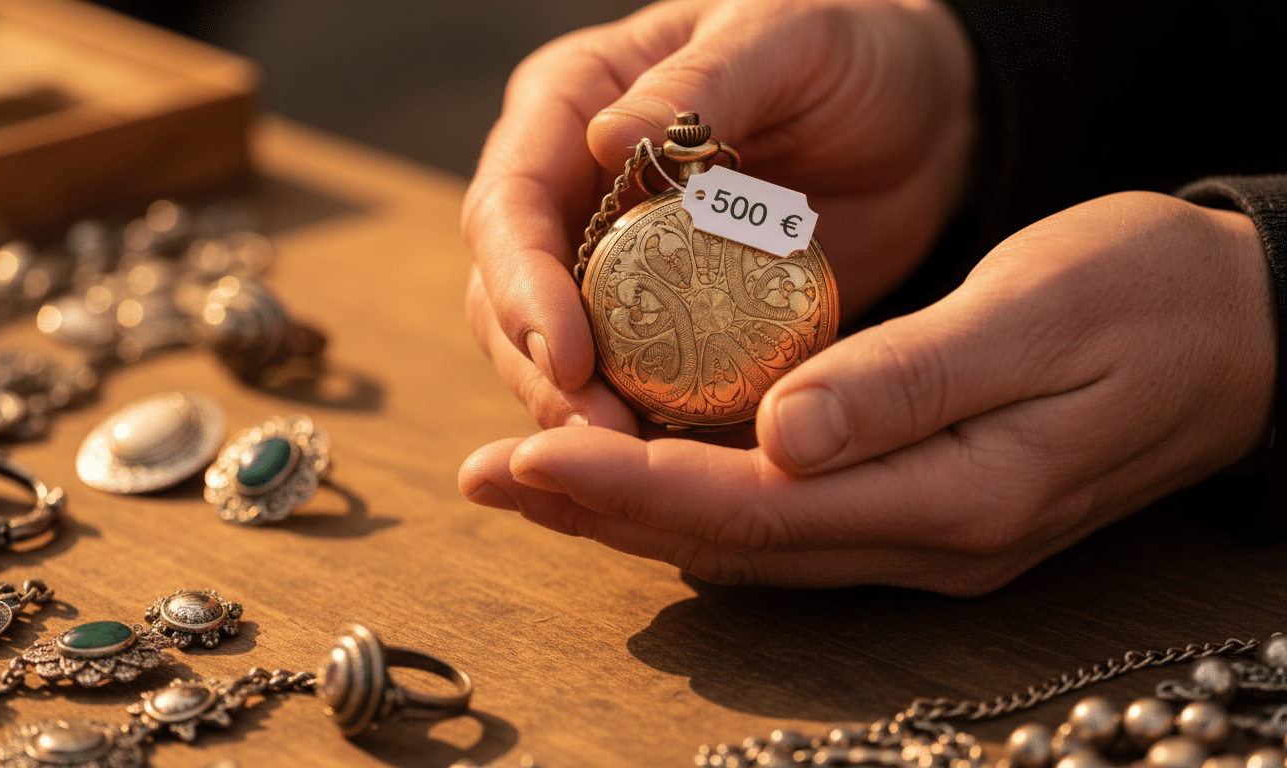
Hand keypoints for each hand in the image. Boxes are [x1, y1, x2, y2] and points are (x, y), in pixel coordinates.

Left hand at [460, 192, 1274, 593]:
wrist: (1248, 336)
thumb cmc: (1154, 301)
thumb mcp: (1042, 315)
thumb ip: (907, 382)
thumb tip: (775, 437)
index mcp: (951, 496)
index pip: (751, 505)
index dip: (626, 483)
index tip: (524, 451)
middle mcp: (924, 539)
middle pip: (727, 539)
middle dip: (597, 506)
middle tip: (486, 474)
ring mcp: (923, 535)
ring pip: (745, 539)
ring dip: (631, 508)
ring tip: (531, 476)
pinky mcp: (922, 508)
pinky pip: (784, 522)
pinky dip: (696, 498)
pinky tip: (639, 471)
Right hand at [463, 0, 974, 429]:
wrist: (921, 121)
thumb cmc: (849, 52)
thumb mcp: (786, 35)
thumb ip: (702, 84)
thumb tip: (602, 141)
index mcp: (570, 109)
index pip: (510, 206)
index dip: (523, 286)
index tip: (567, 356)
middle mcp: (570, 194)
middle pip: (508, 299)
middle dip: (543, 376)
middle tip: (601, 442)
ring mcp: (611, 269)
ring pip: (555, 359)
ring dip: (582, 420)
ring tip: (636, 472)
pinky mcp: (663, 327)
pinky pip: (634, 389)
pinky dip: (646, 436)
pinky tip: (678, 474)